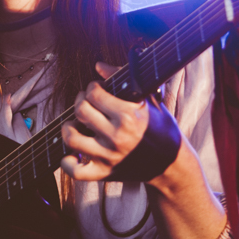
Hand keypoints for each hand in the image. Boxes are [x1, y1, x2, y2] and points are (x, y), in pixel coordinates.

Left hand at [61, 62, 158, 181]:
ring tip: (75, 125)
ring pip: (71, 138)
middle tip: (85, 103)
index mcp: (129, 116)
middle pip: (81, 111)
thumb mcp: (149, 100)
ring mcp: (110, 156)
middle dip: (80, 102)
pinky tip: (71, 154)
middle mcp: (117, 136)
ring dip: (69, 128)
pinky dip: (67, 162)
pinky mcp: (105, 173)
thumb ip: (123, 80)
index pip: (94, 94)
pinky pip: (75, 171)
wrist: (171, 164)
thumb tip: (98, 66)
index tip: (97, 89)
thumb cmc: (161, 128)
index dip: (92, 87)